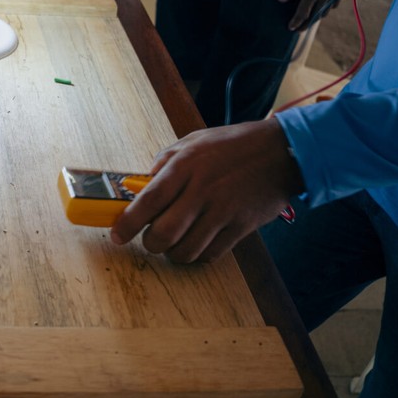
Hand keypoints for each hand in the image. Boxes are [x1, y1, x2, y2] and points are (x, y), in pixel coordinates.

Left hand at [110, 119, 303, 263]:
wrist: (280, 152)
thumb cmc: (231, 145)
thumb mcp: (192, 142)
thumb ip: (164, 163)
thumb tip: (139, 187)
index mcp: (185, 166)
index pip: (148, 200)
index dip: (127, 223)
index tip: (117, 235)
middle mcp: (202, 190)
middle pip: (164, 233)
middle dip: (150, 243)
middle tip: (150, 239)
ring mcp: (223, 210)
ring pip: (186, 249)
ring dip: (173, 253)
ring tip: (173, 244)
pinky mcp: (242, 226)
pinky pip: (211, 254)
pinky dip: (198, 255)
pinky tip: (196, 244)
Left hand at [277, 0, 342, 30]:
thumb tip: (281, 0)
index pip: (303, 12)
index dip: (296, 22)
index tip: (290, 28)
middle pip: (315, 15)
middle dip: (306, 24)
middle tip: (299, 30)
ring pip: (325, 11)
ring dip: (316, 18)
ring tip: (308, 21)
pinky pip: (333, 4)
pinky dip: (326, 9)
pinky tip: (322, 9)